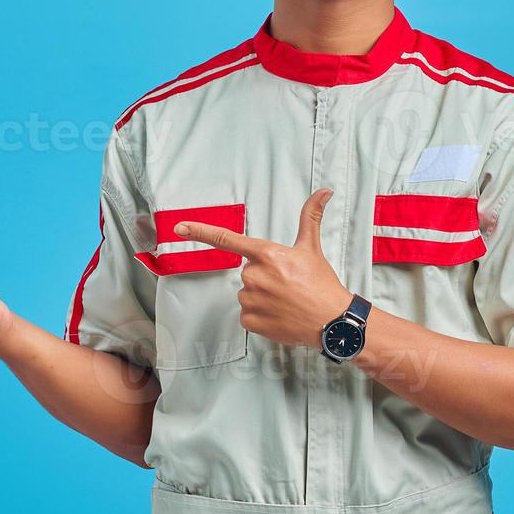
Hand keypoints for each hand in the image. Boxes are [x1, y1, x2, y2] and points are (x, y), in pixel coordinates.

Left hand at [174, 188, 352, 350]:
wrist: (333, 321)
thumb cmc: (322, 284)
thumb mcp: (312, 248)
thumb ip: (311, 217)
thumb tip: (324, 191)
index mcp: (267, 254)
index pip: (227, 239)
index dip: (200, 231)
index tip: (180, 227)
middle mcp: (255, 276)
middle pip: (247, 272)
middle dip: (264, 277)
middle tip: (287, 284)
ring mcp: (251, 300)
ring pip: (247, 294)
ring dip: (262, 298)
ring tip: (286, 301)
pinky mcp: (251, 322)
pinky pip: (247, 315)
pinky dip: (261, 317)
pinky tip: (280, 315)